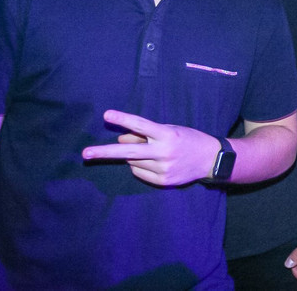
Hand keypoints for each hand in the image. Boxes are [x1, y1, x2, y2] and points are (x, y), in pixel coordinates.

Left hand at [81, 109, 220, 185]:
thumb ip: (145, 135)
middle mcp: (164, 152)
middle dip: (105, 152)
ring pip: (133, 162)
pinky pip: (139, 173)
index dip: (124, 119)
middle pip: (129, 152)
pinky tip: (155, 162)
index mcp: (168, 135)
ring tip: (152, 152)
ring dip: (134, 156)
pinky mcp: (163, 180)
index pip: (142, 125)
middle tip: (85, 153)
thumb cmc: (188, 139)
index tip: (107, 115)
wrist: (211, 159)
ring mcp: (163, 168)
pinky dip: (140, 167)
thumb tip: (120, 140)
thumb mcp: (170, 130)